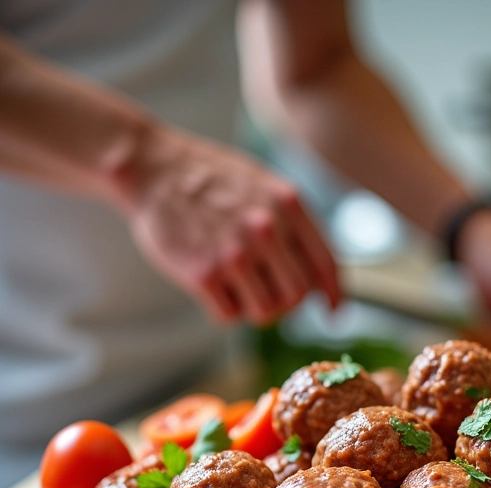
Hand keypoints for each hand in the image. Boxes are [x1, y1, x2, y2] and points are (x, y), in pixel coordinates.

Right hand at [115, 125, 340, 324]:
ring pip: (267, 313)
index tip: (334, 313)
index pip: (326, 265)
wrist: (153, 167)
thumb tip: (321, 280)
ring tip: (239, 289)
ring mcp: (234, 253)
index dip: (336, 295)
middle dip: (286, 304)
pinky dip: (224, 310)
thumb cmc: (213, 180)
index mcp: (289, 205)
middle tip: (268, 295)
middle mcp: (266, 229)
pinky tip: (214, 289)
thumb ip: (296, 225)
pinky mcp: (202, 273)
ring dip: (255, 309)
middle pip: (297, 297)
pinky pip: (229, 316)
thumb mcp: (266, 186)